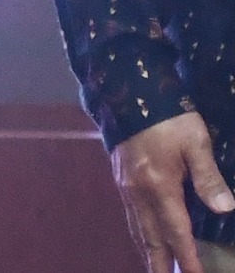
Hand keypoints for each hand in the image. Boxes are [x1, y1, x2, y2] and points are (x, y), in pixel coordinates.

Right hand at [114, 112, 234, 272]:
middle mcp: (139, 192)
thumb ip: (209, 177)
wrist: (128, 90)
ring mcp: (126, 185)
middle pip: (150, 237)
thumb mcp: (196, 142)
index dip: (188, 257)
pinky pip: (131, 215)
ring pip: (137, 228)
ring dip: (147, 252)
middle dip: (159, 264)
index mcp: (159, 186)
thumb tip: (226, 209)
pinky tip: (144, 235)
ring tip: (154, 268)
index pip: (176, 231)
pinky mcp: (121, 177)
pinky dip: (139, 233)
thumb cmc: (168, 117)